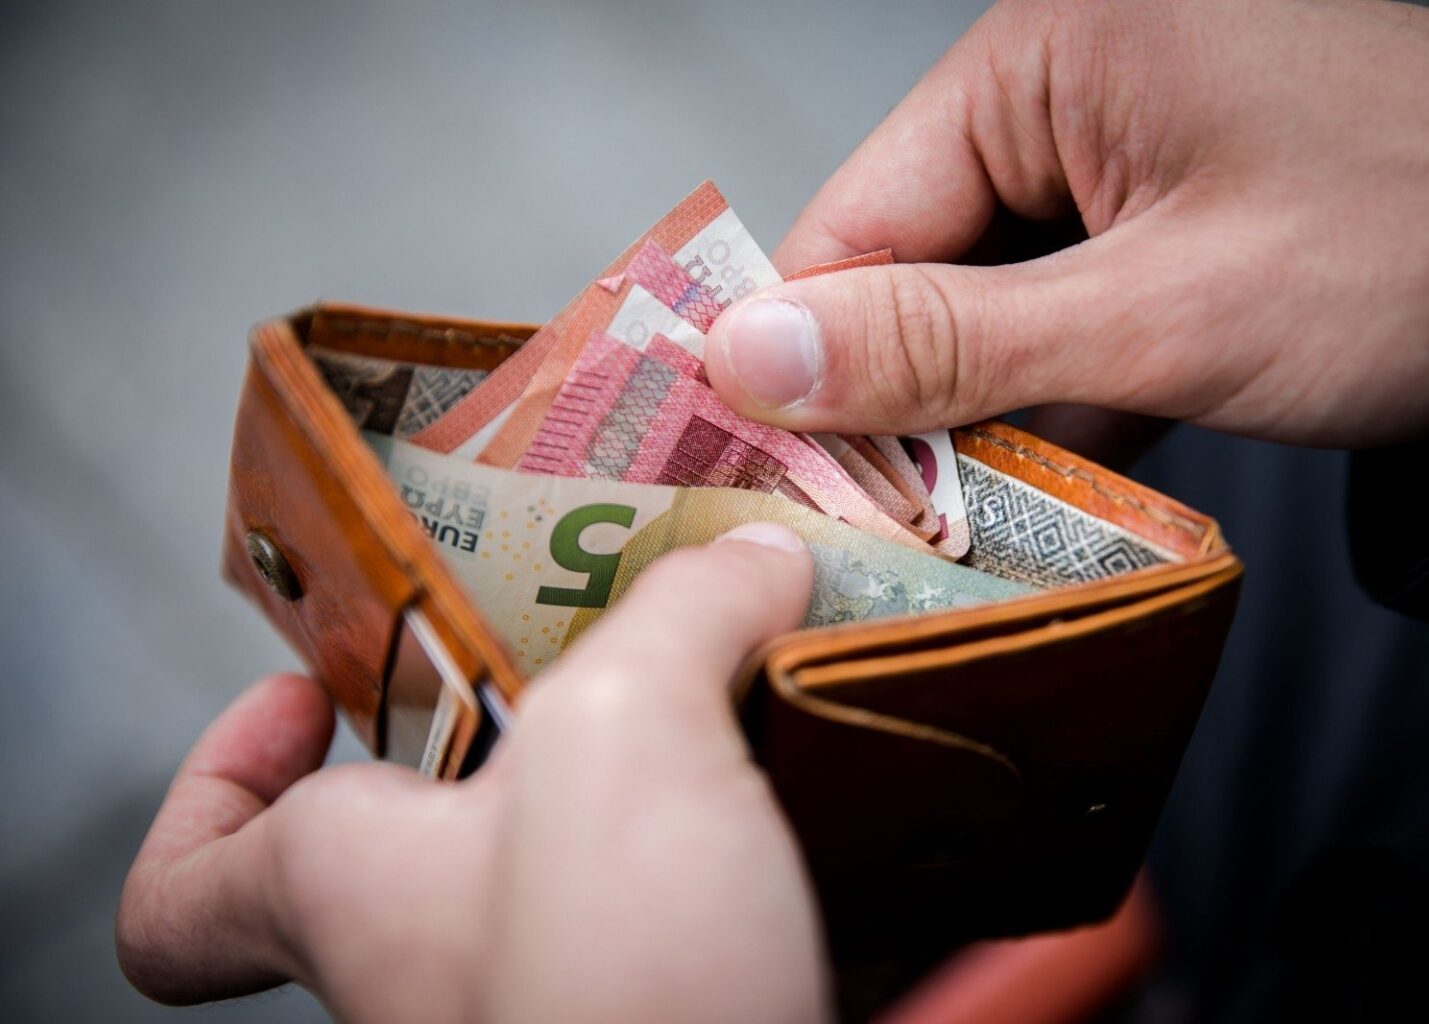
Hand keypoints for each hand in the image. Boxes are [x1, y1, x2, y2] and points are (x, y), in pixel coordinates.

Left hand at [117, 524, 830, 1023]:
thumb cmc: (607, 969)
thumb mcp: (628, 729)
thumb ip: (687, 610)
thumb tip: (759, 556)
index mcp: (353, 889)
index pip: (182, 895)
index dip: (211, 783)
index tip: (303, 693)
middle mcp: (431, 960)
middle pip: (416, 834)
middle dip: (503, 726)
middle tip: (586, 647)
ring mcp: (549, 991)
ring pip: (562, 867)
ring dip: (642, 777)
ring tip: (729, 689)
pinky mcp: (666, 1002)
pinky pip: (677, 908)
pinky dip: (732, 841)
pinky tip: (808, 780)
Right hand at [704, 0, 1428, 448]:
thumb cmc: (1419, 248)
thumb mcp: (1162, 313)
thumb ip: (948, 344)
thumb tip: (754, 357)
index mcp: (1043, 52)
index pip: (855, 218)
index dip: (807, 359)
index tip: (776, 480)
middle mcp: (1067, 82)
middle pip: (915, 264)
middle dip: (911, 400)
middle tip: (896, 528)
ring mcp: (1122, 148)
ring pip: (988, 304)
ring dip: (990, 414)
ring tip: (986, 517)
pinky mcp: (1165, 211)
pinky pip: (1064, 310)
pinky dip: (1063, 397)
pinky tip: (1069, 476)